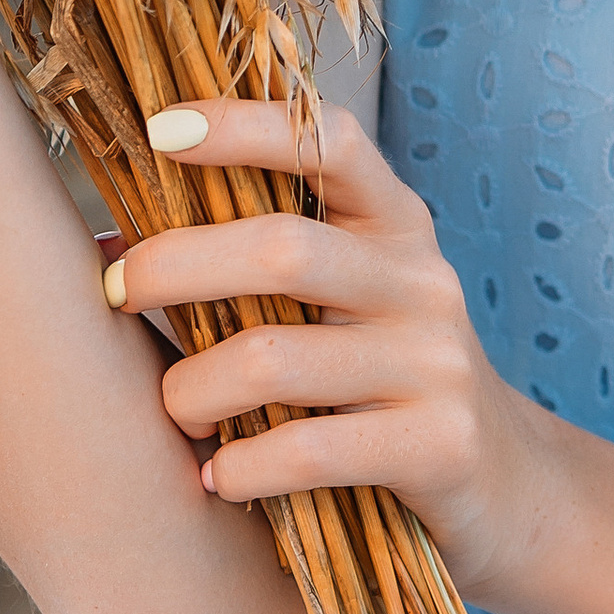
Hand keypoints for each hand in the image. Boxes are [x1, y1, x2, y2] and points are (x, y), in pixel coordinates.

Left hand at [105, 99, 556, 601]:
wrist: (508, 487)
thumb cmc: (382, 382)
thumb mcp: (343, 305)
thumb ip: (250, 268)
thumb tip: (105, 248)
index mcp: (395, 223)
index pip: (327, 141)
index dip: (244, 126)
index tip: (159, 129)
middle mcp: (421, 278)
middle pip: (283, 247)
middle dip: (179, 266)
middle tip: (117, 293)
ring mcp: (435, 362)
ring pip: (278, 357)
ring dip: (195, 388)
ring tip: (174, 411)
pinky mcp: (437, 445)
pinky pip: (310, 448)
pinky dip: (243, 466)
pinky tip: (217, 478)